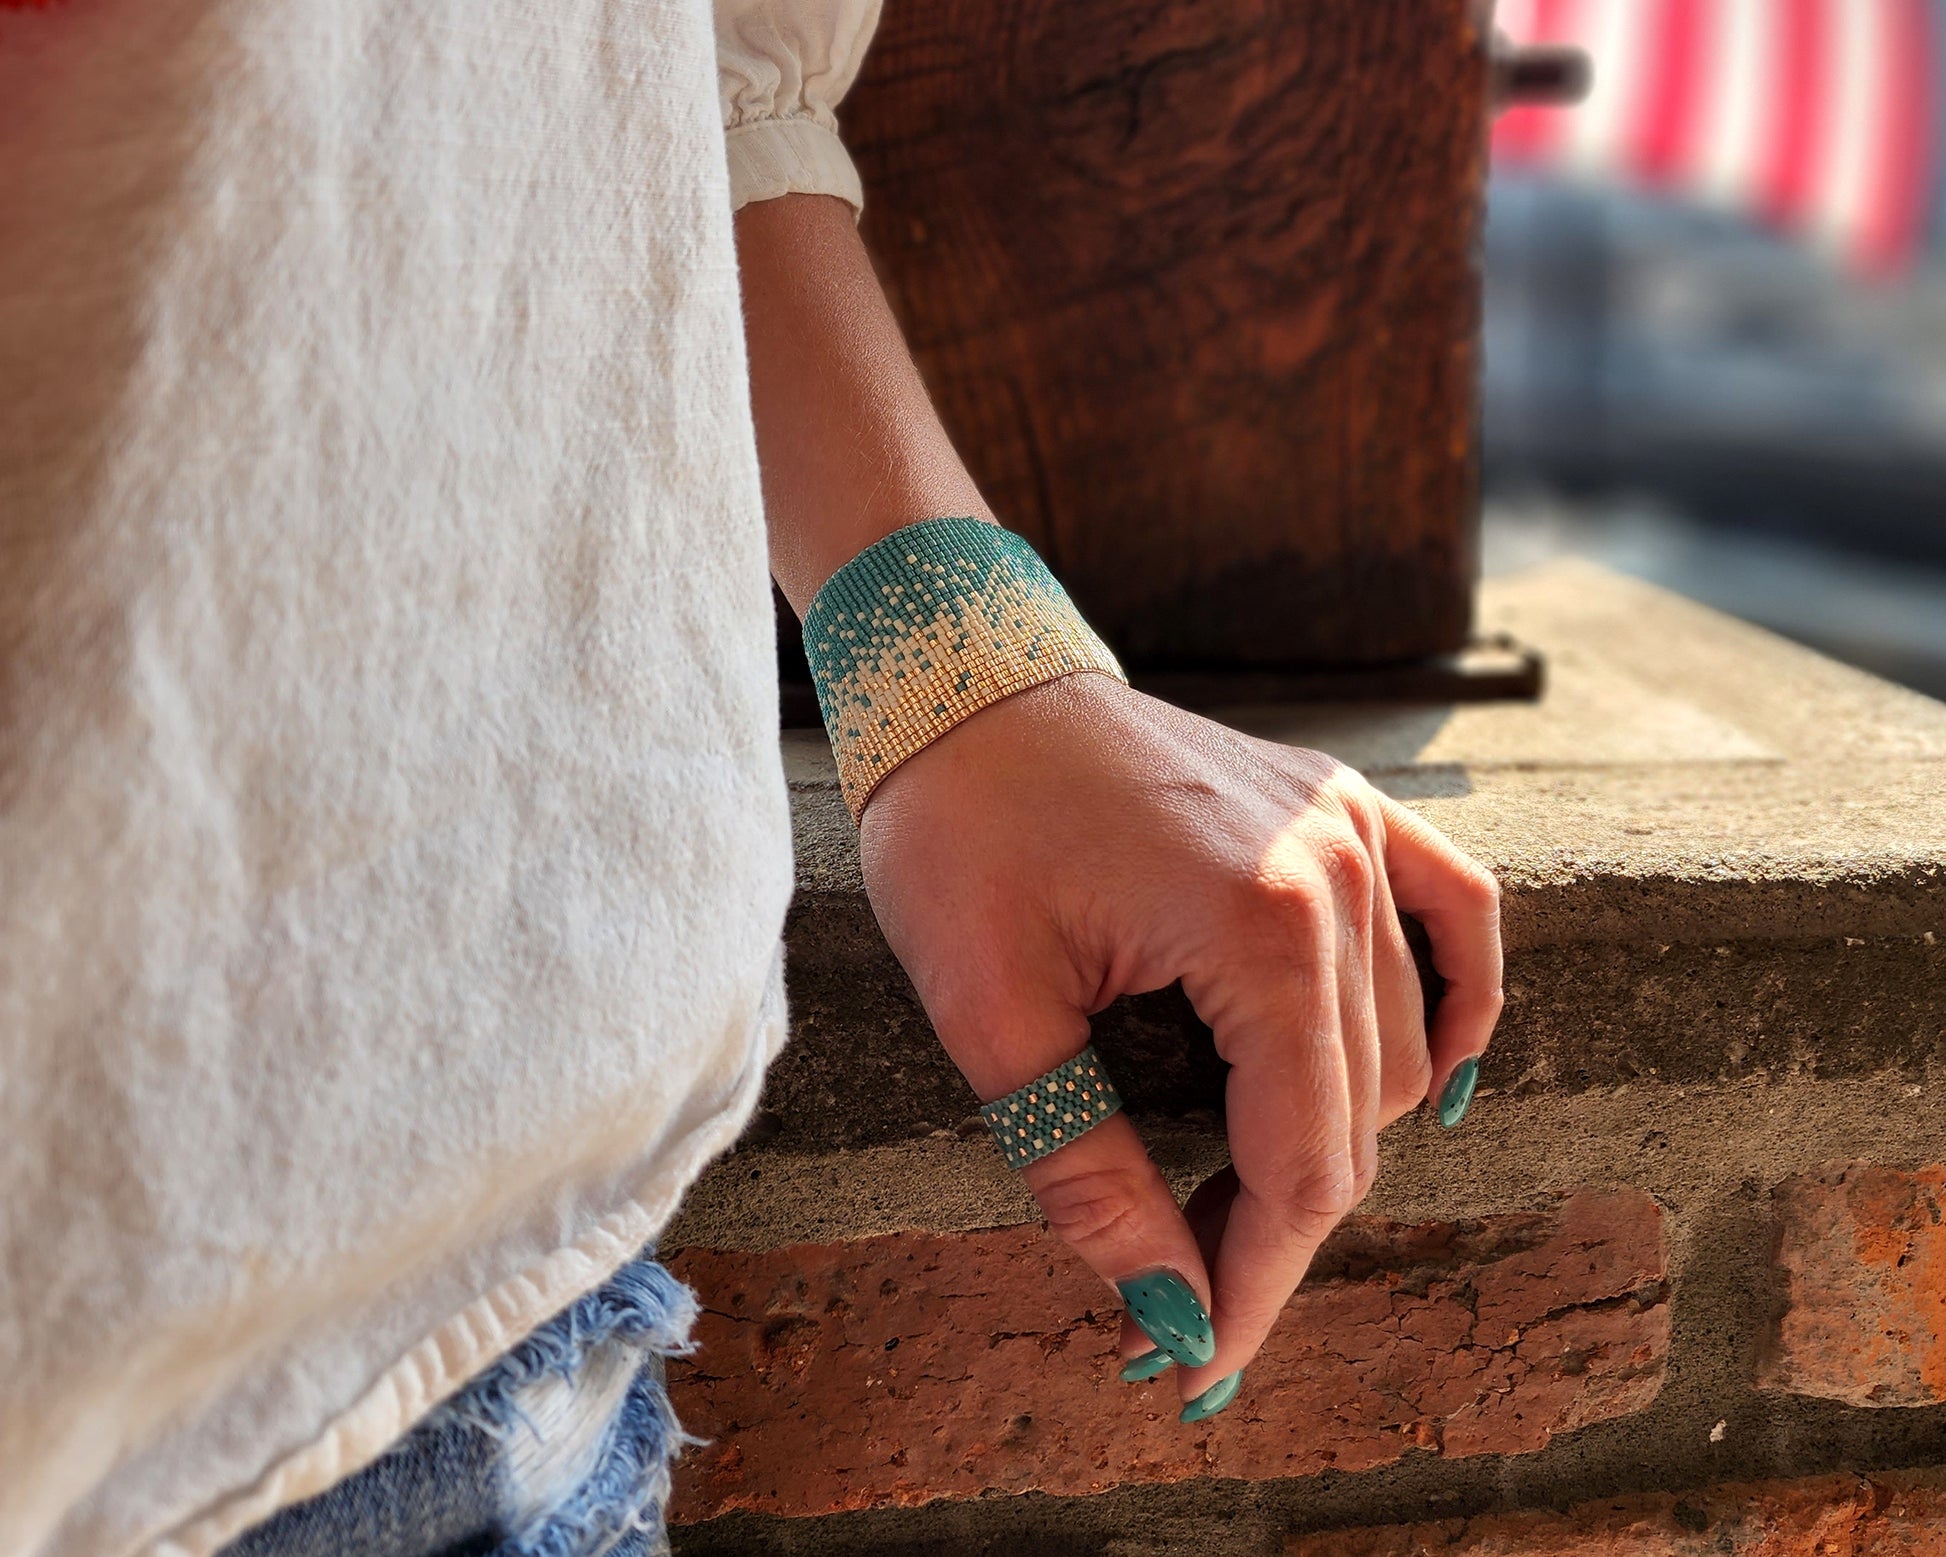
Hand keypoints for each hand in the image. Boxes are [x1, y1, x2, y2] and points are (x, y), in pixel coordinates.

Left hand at [858, 671, 1502, 1410]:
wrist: (967, 685)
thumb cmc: (960, 830)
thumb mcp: (992, 1015)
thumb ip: (1088, 1171)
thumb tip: (1163, 1308)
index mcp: (1256, 925)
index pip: (1300, 1163)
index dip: (1252, 1281)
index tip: (1192, 1362)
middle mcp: (1336, 874)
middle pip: (1353, 1121)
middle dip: (1272, 1230)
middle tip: (1182, 1304)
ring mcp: (1356, 829)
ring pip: (1398, 1046)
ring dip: (1330, 1140)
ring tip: (1231, 1202)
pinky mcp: (1350, 807)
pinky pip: (1460, 917)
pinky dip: (1454, 1007)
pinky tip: (1434, 1079)